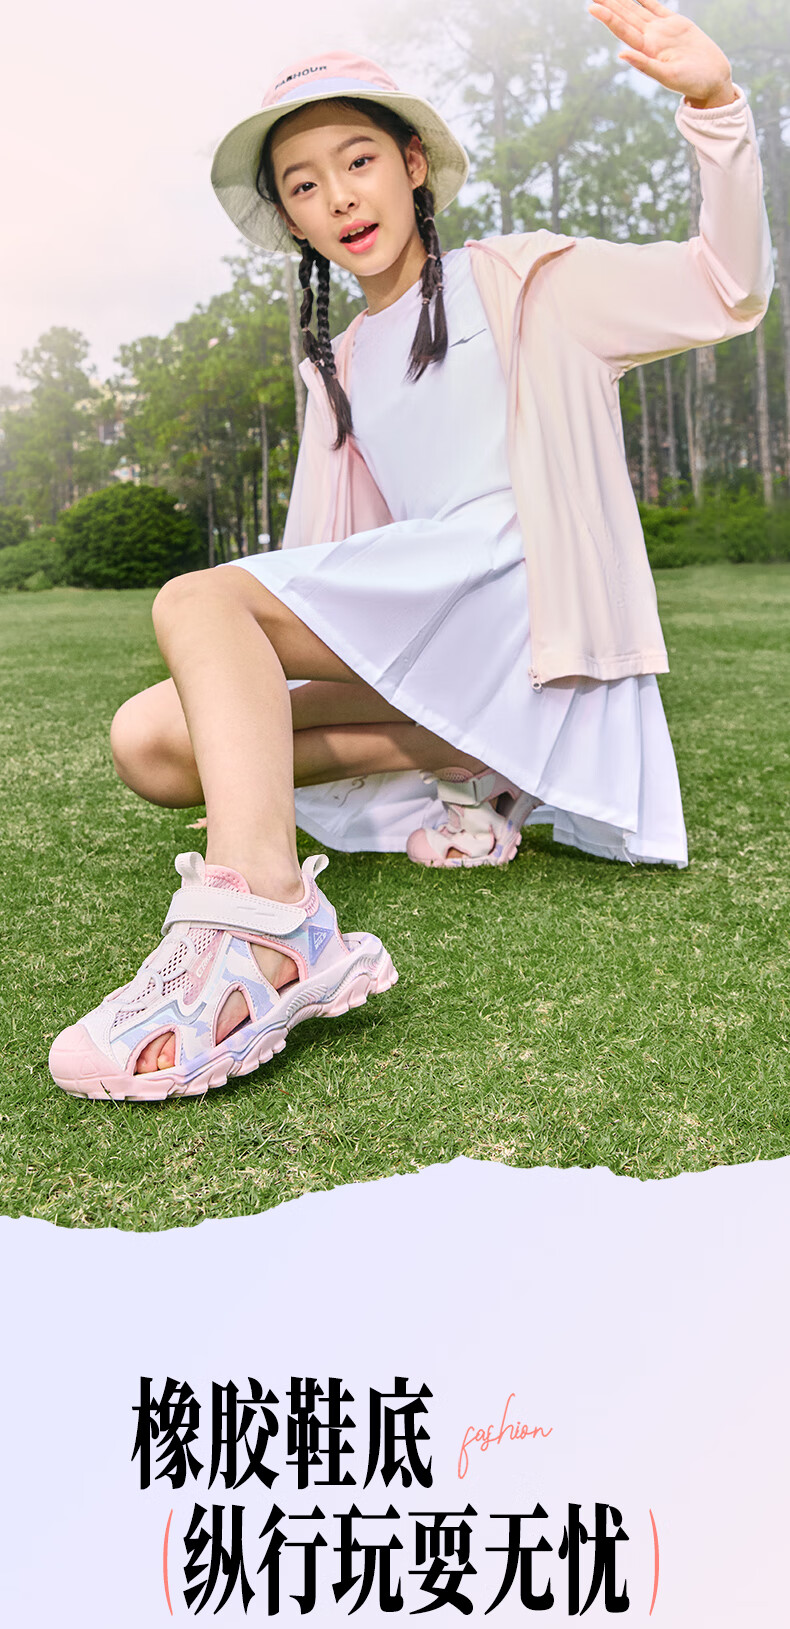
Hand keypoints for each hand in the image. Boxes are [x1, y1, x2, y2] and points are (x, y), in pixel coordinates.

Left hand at [587, 0, 735, 106]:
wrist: (712, 79)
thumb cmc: (692, 83)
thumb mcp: (668, 76)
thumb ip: (645, 65)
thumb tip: (621, 55)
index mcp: (646, 50)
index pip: (622, 30)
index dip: (607, 18)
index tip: (592, 7)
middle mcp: (650, 38)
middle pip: (625, 17)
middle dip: (609, 4)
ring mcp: (662, 30)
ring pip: (637, 9)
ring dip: (622, 0)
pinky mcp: (675, 23)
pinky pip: (656, 6)